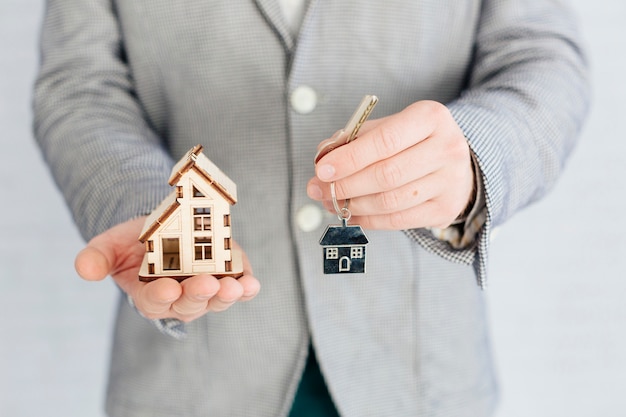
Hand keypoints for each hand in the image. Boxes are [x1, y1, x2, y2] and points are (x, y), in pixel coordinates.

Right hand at [74, 217, 259, 321]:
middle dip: (199, 294)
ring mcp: (207, 290)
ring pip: (217, 300)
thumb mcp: (110, 246)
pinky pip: (240, 287)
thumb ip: (97, 257)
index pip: (155, 302)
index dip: (161, 296)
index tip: (167, 288)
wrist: (164, 227)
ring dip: (226, 295)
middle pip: (190, 304)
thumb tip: (85, 269)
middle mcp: (181, 299)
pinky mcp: (228, 276)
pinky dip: (248, 287)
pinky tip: (252, 284)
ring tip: (234, 287)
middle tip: (207, 284)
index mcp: (151, 295)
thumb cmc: (133, 243)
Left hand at [307, 100, 474, 229]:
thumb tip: (324, 157)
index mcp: (431, 118)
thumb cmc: (413, 142)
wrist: (454, 163)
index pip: (385, 141)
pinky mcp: (446, 209)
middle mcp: (447, 148)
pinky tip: (352, 215)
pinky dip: (369, 220)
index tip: (322, 169)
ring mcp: (450, 182)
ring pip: (390, 201)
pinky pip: (399, 220)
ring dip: (354, 205)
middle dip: (346, 185)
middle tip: (319, 189)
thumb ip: (356, 138)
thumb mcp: (390, 127)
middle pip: (387, 175)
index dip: (349, 158)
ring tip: (332, 202)